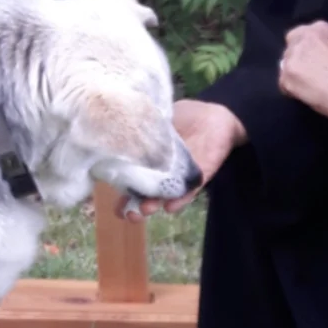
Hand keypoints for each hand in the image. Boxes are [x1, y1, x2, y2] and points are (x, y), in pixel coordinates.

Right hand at [116, 99, 244, 221]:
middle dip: (133, 207)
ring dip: (153, 204)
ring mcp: (178, 177)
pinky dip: (179, 200)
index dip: (120, 191)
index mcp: (147, 159)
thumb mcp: (158, 119)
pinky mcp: (198, 177)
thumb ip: (142, 128)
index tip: (111, 198)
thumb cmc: (184, 115)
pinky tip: (170, 206)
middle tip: (129, 212)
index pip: (129, 178)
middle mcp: (160, 173)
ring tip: (145, 209)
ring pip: (163, 196)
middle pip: (143, 194)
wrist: (216, 114)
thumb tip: (119, 130)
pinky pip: (188, 191)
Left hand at [278, 21, 327, 124]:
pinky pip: (283, 84)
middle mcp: (303, 37)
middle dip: (296, 61)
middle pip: (290, 49)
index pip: (299, 34)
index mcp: (320, 27)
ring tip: (309, 87)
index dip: (303, 49)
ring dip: (293, 76)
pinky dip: (292, 91)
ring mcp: (293, 56)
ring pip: (284, 66)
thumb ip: (323, 47)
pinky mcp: (287, 75)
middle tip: (308, 75)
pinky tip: (306, 95)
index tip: (310, 60)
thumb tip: (312, 60)